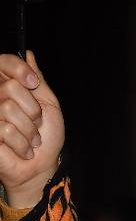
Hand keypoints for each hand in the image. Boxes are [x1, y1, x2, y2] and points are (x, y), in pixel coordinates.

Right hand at [0, 52, 64, 209]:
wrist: (41, 166)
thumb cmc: (45, 137)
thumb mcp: (47, 105)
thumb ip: (38, 80)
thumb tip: (28, 54)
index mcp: (6, 86)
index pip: (3, 62)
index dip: (18, 69)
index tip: (33, 83)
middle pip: (10, 86)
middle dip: (32, 109)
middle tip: (35, 124)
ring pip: (7, 107)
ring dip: (28, 129)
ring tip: (30, 139)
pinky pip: (4, 128)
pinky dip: (21, 142)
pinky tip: (22, 149)